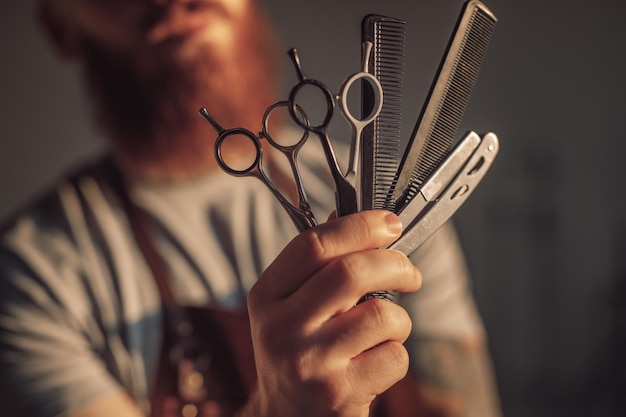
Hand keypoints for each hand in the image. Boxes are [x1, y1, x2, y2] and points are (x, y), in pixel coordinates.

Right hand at [244, 210, 421, 416]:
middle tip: (409, 272)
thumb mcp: (290, 305)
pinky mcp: (339, 394)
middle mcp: (281, 328)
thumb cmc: (297, 352)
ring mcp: (309, 364)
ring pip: (382, 315)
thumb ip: (317, 264)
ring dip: (399, 318)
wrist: (286, 416)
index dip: (359, 226)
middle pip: (351, 273)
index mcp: (266, 296)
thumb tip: (354, 217)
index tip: (389, 224)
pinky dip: (397, 353)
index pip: (313, 245)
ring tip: (387, 328)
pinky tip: (376, 360)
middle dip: (396, 264)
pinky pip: (394, 356)